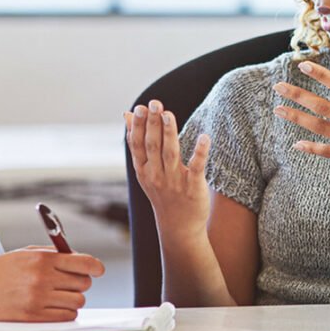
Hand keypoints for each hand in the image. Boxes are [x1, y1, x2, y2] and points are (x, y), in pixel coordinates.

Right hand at [0, 248, 104, 321]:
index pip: (83, 263)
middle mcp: (42, 278)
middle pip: (83, 283)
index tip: (98, 270)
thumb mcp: (25, 253)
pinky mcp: (33, 317)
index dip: (95, 267)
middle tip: (69, 283)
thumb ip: (53, 254)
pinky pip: (65, 317)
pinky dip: (65, 313)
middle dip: (80, 282)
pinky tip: (54, 307)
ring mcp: (38, 299)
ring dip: (72, 299)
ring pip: (77, 302)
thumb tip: (79, 260)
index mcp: (42, 259)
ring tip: (59, 296)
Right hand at [125, 101, 211, 245]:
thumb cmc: (162, 192)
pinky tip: (204, 137)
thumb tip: (125, 115)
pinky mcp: (193, 187)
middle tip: (154, 103)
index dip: (137, 126)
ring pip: (170, 153)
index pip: (137, 144)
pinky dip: (200, 152)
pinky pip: (196, 167)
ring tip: (168, 114)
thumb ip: (137, 142)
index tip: (139, 107)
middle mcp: (156, 175)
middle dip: (152, 124)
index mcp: (143, 169)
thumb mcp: (145, 169)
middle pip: (152, 145)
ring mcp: (174, 182)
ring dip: (169, 133)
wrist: (179, 227)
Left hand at [272, 55, 329, 194]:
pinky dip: (312, 149)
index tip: (303, 65)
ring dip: (297, 118)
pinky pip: (329, 152)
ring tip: (278, 110)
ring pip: (320, 128)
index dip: (320, 75)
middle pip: (322, 106)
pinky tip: (297, 145)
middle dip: (298, 95)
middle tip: (278, 87)